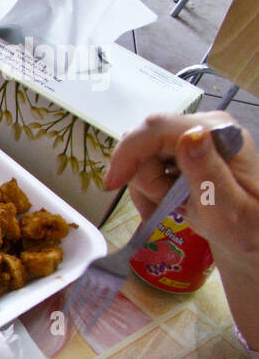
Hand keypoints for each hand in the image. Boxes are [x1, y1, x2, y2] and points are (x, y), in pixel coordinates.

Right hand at [104, 111, 258, 268]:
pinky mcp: (184, 148)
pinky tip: (162, 204)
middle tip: (163, 206)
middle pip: (145, 141)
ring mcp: (193, 136)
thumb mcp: (226, 208)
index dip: (128, 153)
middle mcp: (204, 125)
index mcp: (217, 133)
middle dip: (145, 178)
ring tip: (168, 208)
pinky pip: (146, 161)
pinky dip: (147, 186)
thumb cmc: (244, 227)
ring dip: (147, 186)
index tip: (112, 186)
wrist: (250, 233)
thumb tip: (189, 135)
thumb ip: (208, 173)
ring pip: (141, 154)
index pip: (156, 128)